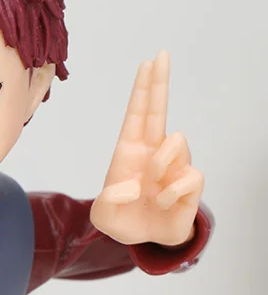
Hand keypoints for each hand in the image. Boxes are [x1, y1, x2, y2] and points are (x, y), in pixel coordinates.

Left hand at [90, 51, 203, 246]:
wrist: (147, 240)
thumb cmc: (123, 219)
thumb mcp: (103, 216)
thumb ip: (107, 203)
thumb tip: (130, 186)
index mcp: (129, 151)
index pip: (137, 113)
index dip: (143, 89)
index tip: (148, 62)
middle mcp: (153, 151)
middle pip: (159, 109)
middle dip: (159, 82)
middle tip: (162, 54)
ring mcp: (174, 164)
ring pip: (177, 141)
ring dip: (161, 165)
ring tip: (150, 191)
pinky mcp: (191, 182)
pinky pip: (189, 176)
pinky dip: (172, 193)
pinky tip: (164, 203)